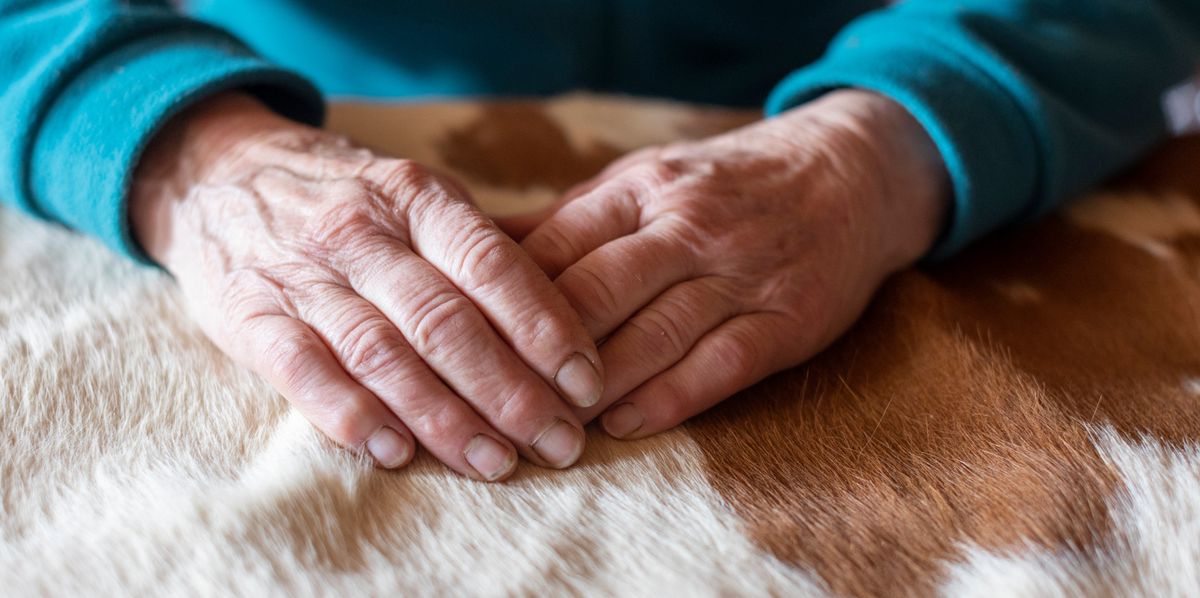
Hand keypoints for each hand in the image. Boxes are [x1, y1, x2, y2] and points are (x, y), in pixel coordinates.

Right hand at [130, 93, 603, 480]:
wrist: (219, 173)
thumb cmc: (350, 200)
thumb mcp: (416, 196)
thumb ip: (480, 249)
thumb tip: (572, 318)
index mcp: (416, 197)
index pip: (492, 265)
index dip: (545, 327)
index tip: (586, 384)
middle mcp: (361, 230)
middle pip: (445, 320)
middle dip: (510, 391)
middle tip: (558, 442)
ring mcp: (302, 273)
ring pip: (382, 352)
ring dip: (444, 416)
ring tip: (495, 463)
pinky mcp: (249, 314)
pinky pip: (302, 370)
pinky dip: (350, 415)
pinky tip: (395, 453)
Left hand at [516, 90, 948, 437]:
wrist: (851, 173)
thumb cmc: (724, 185)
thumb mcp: (646, 178)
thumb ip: (567, 221)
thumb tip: (474, 250)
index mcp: (642, 188)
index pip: (553, 249)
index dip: (497, 306)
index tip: (459, 352)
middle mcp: (689, 227)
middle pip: (593, 294)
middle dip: (534, 356)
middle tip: (487, 406)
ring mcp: (742, 274)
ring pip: (652, 336)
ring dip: (592, 390)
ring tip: (542, 428)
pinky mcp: (788, 319)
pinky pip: (720, 366)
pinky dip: (669, 399)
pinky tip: (624, 425)